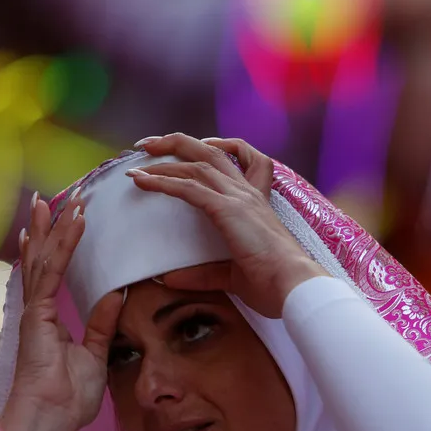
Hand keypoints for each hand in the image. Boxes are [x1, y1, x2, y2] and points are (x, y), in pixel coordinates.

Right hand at [0, 191, 123, 430]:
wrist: (49, 420)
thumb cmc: (68, 400)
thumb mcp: (96, 356)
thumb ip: (103, 325)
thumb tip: (117, 296)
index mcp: (49, 319)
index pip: (54, 272)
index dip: (60, 245)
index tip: (67, 220)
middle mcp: (38, 309)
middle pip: (43, 258)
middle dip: (52, 226)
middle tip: (62, 195)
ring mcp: (35, 310)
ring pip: (45, 258)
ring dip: (56, 226)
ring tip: (62, 198)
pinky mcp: (37, 314)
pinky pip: (53, 271)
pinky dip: (64, 245)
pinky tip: (72, 222)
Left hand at [128, 134, 327, 317]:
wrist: (293, 287)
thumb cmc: (272, 284)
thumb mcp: (232, 276)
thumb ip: (202, 274)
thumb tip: (169, 279)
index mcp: (254, 203)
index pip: (237, 159)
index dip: (210, 149)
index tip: (180, 153)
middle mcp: (247, 193)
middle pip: (209, 152)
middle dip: (176, 143)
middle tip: (147, 145)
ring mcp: (239, 198)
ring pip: (196, 165)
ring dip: (163, 160)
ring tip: (137, 159)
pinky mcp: (228, 209)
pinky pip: (189, 188)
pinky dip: (162, 182)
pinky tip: (141, 182)